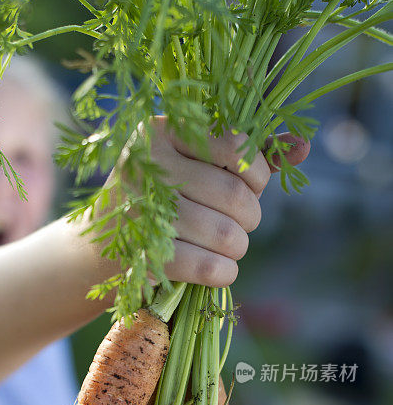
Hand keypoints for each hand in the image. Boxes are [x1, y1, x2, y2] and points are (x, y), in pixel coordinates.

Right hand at [150, 115, 309, 286]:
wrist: (102, 243)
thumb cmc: (162, 196)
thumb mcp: (197, 163)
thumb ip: (246, 153)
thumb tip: (302, 147)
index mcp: (162, 131)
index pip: (236, 146)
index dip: (256, 174)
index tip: (247, 187)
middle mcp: (147, 165)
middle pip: (235, 196)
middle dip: (250, 218)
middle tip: (239, 225)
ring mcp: (140, 212)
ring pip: (225, 234)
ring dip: (238, 248)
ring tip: (229, 247)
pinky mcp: (142, 254)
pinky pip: (207, 266)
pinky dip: (224, 272)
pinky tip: (220, 270)